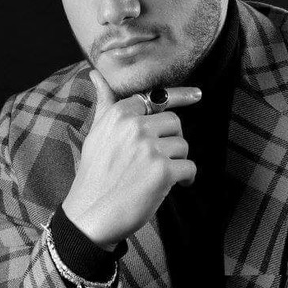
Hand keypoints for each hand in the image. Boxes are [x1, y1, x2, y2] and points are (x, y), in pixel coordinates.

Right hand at [62, 69, 201, 249]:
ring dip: (176, 161)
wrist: (90, 214)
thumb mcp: (96, 133)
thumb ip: (105, 103)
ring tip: (158, 174)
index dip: (180, 96)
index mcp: (120, 114)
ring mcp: (149, 148)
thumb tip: (95, 74)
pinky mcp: (162, 172)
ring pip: (182, 145)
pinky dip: (186, 178)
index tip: (198, 95)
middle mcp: (135, 126)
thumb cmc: (95, 173)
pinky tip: (174, 186)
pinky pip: (189, 167)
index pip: (158, 98)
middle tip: (159, 157)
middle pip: (174, 122)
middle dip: (171, 140)